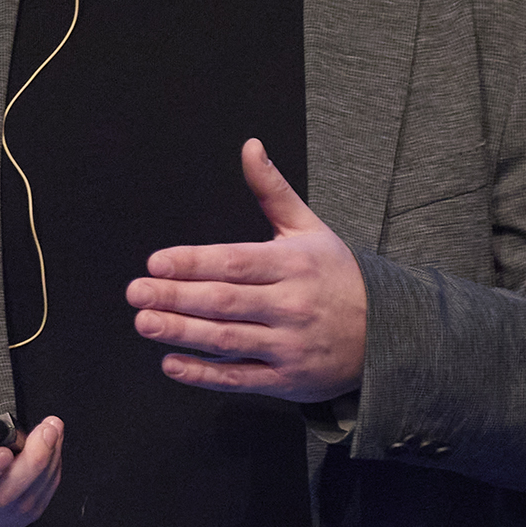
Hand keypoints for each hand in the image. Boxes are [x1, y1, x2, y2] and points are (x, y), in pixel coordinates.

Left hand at [129, 138, 367, 403]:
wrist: (390, 334)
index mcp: (294, 265)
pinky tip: (171, 364)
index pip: (235, 262)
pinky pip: (240, 378)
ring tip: (145, 322)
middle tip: (135, 292)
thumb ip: (273, 190)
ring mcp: (290, 346)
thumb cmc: (338, 276)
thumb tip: (249, 146)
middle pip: (225, 301)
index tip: (157, 263)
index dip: (194, 263)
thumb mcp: (310, 229)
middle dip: (176, 297)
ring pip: (228, 340)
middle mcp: (291, 305)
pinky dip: (204, 374)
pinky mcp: (287, 380)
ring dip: (182, 333)